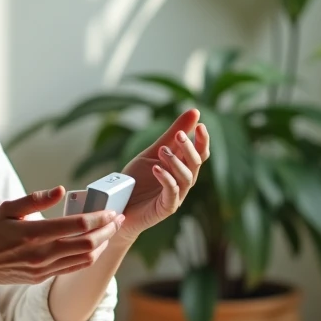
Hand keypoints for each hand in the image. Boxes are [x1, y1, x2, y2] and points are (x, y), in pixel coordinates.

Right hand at [0, 187, 125, 286]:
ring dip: (103, 244)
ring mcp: (44, 268)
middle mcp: (41, 253)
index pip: (77, 225)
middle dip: (108, 230)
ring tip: (111, 231)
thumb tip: (61, 190)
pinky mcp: (43, 277)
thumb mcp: (7, 209)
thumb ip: (35, 198)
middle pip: (87, 243)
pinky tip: (96, 246)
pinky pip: (74, 268)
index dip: (99, 218)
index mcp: (33, 233)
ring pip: (85, 258)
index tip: (110, 211)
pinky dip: (90, 257)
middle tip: (118, 219)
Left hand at [117, 109, 209, 240]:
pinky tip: (156, 168)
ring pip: (186, 178)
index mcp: (182, 167)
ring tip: (163, 151)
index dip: (202, 140)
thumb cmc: (137, 180)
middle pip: (196, 164)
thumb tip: (194, 111)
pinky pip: (171, 193)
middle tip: (179, 135)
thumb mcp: (152, 152)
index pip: (200, 153)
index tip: (200, 125)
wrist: (119, 206)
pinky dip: (166, 179)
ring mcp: (176, 196)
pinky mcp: (166, 208)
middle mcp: (182, 181)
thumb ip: (171, 135)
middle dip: (189, 148)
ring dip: (176, 162)